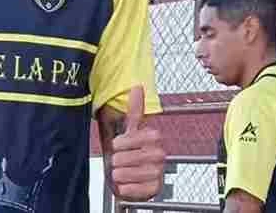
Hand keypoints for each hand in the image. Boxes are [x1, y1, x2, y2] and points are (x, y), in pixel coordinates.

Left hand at [109, 86, 164, 200]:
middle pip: (125, 157)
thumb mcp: (130, 131)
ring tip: (121, 172)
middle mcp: (159, 154)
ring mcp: (158, 172)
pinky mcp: (155, 189)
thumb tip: (138, 86)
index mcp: (153, 138)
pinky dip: (125, 188)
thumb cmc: (130, 153)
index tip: (118, 145)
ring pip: (127, 173)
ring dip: (119, 174)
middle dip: (116, 160)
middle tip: (119, 161)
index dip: (120, 143)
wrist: (134, 178)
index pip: (131, 137)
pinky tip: (126, 184)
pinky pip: (133, 188)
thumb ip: (135, 110)